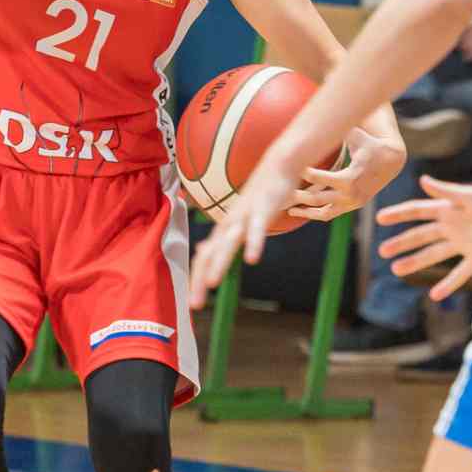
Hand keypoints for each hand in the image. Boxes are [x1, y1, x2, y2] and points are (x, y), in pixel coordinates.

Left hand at [188, 159, 301, 308]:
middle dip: (200, 279)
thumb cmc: (258, 197)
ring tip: (212, 283)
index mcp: (223, 229)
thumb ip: (222, 237)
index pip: (202, 258)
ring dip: (218, 262)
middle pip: (209, 254)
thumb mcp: (238, 221)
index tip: (194, 305)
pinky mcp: (263, 209)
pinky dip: (254, 243)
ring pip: (228, 242)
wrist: (277, 165)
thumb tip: (202, 250)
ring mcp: (244, 216)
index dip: (196, 280)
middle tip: (195, 304)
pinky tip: (253, 260)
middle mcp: (229, 224)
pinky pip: (257, 228)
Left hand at [287, 127, 404, 222]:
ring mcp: (352, 203)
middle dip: (300, 195)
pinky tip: (299, 211)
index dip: (307, 174)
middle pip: (319, 198)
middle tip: (282, 190)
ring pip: (323, 211)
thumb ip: (339, 129)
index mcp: (351, 177)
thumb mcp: (356, 135)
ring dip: (305, 210)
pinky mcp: (351, 206)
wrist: (391, 162)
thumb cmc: (369, 144)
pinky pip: (330, 214)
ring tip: (287, 207)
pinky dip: (315, 214)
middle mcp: (351, 194)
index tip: (293, 168)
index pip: (324, 179)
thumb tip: (319, 114)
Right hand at [375, 176, 471, 301]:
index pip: (418, 211)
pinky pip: (459, 273)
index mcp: (449, 208)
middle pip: (421, 235)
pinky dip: (447, 284)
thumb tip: (422, 181)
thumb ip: (447, 192)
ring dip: (415, 262)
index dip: (398, 214)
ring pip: (433, 254)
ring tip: (397, 270)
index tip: (379, 218)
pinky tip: (434, 295)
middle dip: (401, 242)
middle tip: (382, 251)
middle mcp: (453, 226)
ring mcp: (464, 243)